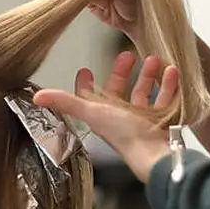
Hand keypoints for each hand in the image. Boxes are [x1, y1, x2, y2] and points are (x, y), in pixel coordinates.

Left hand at [34, 51, 178, 182]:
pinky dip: (168, 86)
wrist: (154, 153)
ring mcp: (142, 120)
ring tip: (154, 60)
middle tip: (128, 55)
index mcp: (102, 116)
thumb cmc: (123, 135)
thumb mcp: (92, 112)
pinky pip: (165, 100)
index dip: (86, 84)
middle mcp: (121, 118)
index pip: (90, 98)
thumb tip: (37, 96)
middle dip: (123, 72)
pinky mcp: (162, 121)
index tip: (85, 70)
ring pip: (144, 93)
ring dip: (149, 76)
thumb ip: (66, 102)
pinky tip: (171, 72)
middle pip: (120, 90)